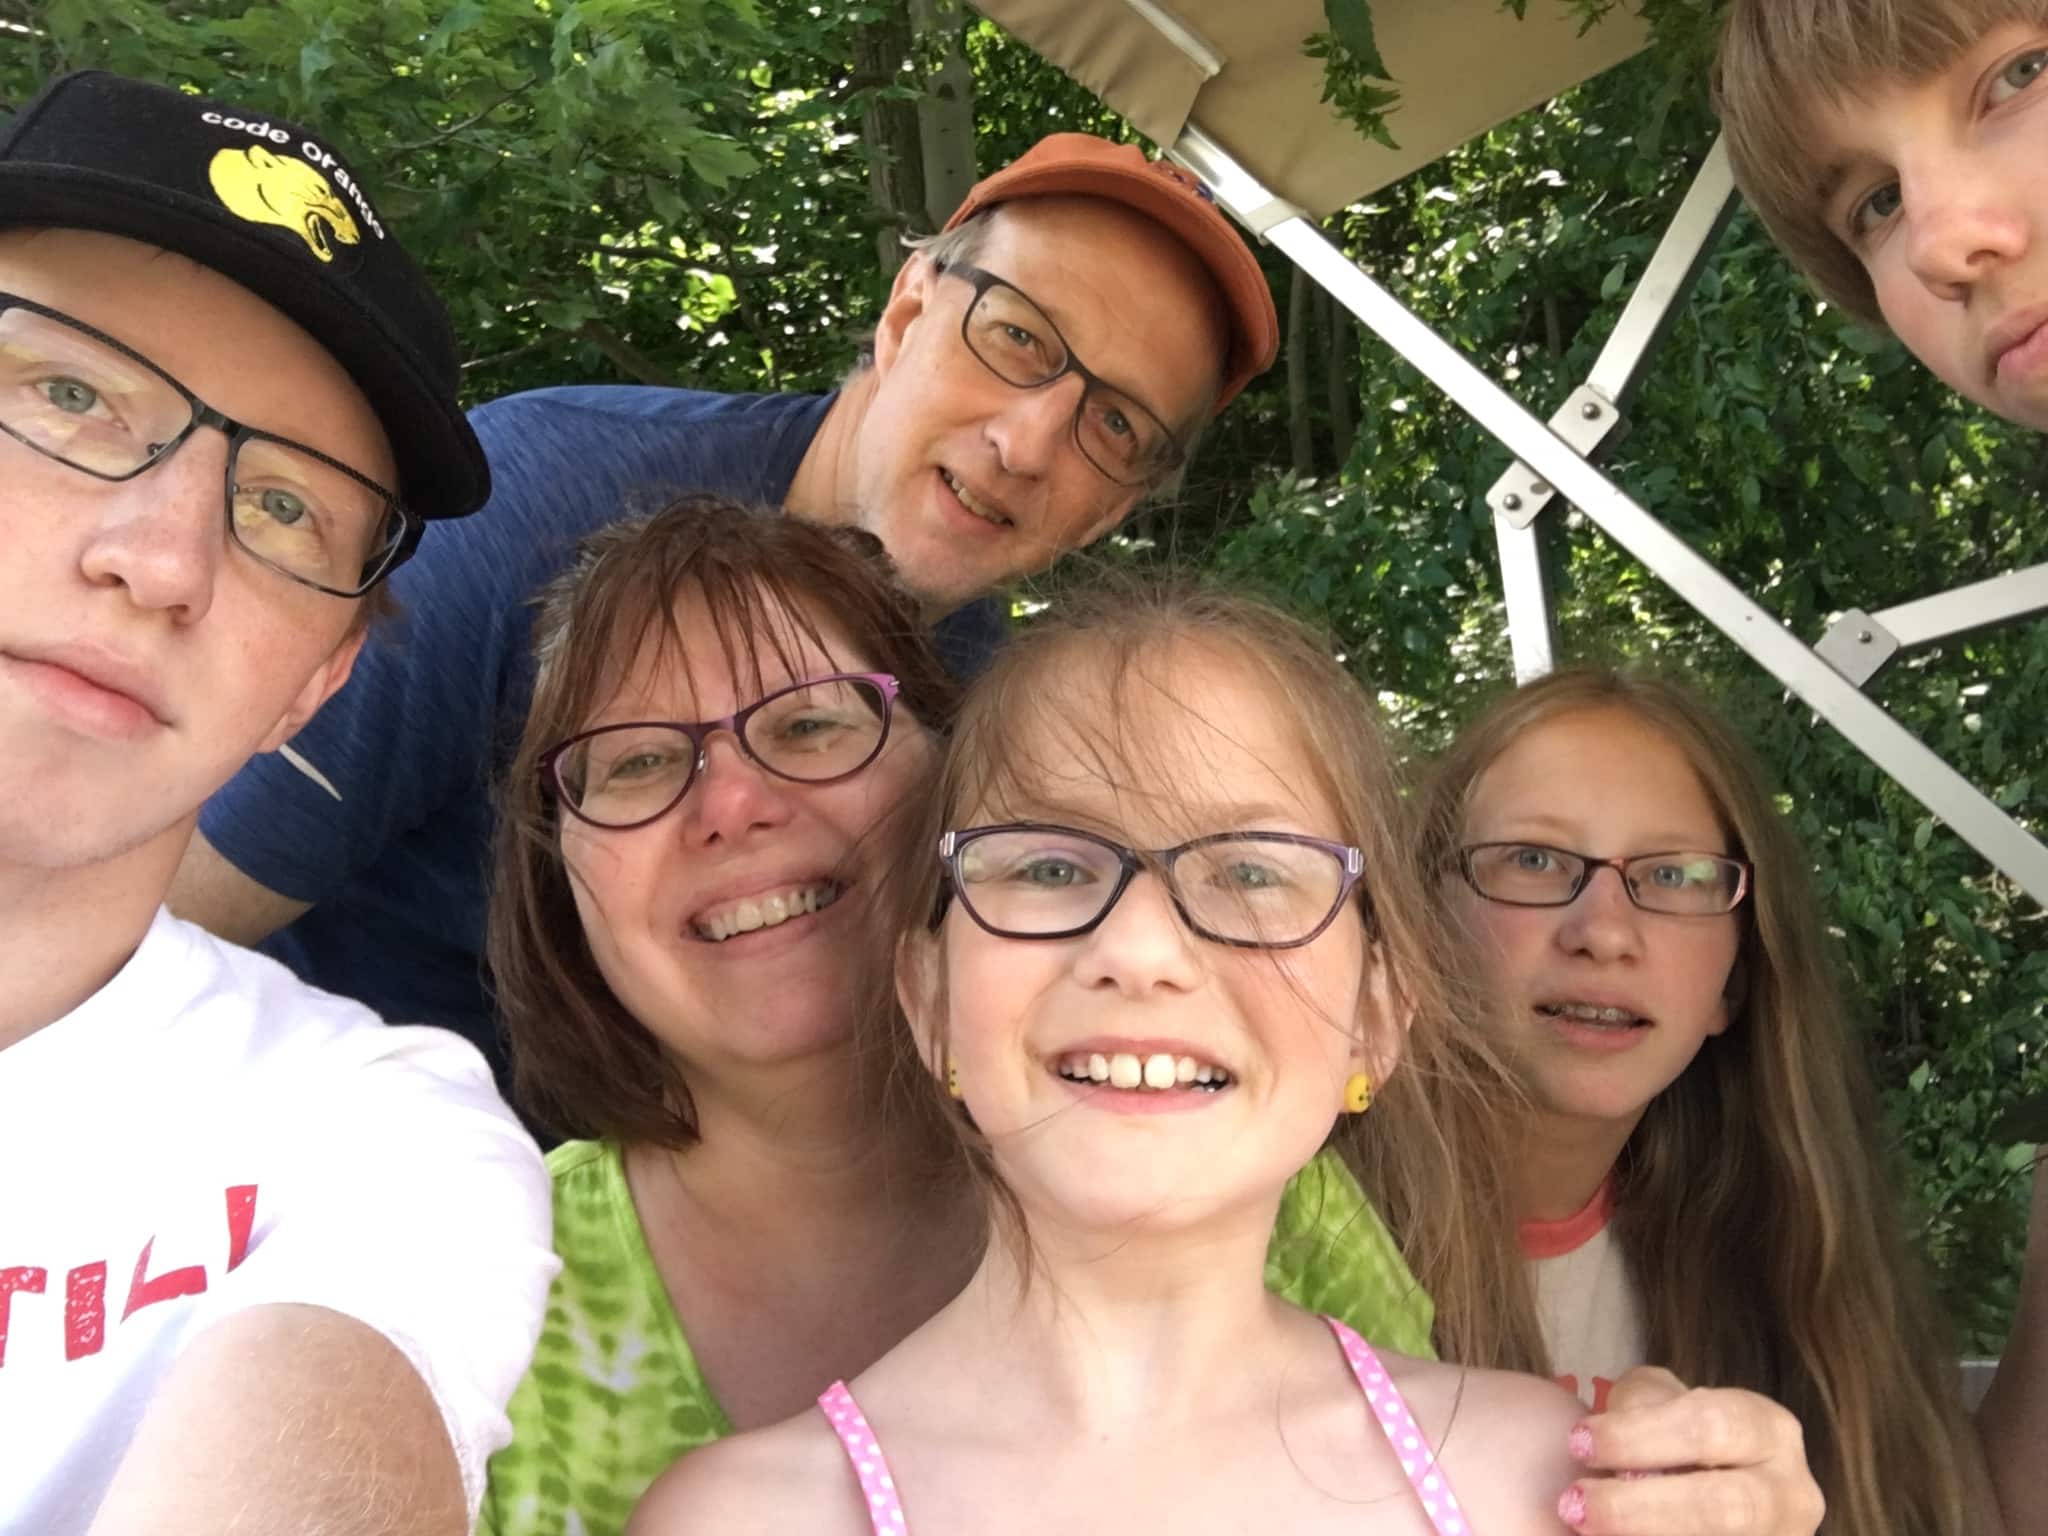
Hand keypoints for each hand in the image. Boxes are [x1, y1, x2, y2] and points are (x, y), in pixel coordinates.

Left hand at [1554, 1367, 1824, 1535]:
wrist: (1717, 1493)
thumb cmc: (1680, 1439)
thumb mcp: (1665, 1403)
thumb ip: (1641, 1406)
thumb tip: (1599, 1437)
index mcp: (1768, 1431)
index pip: (1709, 1426)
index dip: (1639, 1436)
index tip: (1577, 1443)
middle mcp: (1790, 1495)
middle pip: (1725, 1506)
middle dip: (1642, 1507)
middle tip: (1573, 1503)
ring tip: (1585, 1530)